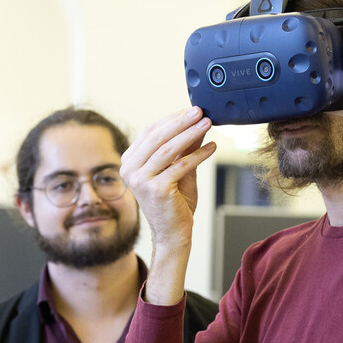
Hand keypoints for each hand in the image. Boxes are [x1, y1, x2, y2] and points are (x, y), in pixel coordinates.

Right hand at [120, 107, 216, 248]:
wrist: (173, 233)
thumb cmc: (174, 202)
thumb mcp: (179, 169)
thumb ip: (184, 147)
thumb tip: (196, 122)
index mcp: (130, 162)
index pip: (150, 132)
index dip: (172, 118)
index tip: (190, 109)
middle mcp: (130, 170)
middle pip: (158, 137)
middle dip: (181, 121)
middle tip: (200, 111)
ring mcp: (141, 180)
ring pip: (168, 149)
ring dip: (190, 134)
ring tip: (207, 124)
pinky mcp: (156, 189)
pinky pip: (181, 165)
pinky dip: (199, 154)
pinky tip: (212, 147)